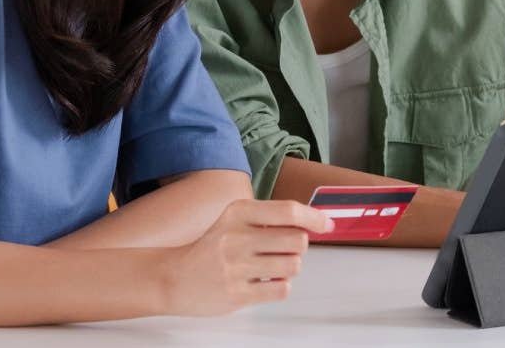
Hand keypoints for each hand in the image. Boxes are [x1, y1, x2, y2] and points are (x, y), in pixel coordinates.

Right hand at [158, 199, 333, 315]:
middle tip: (287, 248)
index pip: (288, 211)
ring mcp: (236, 267)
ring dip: (290, 266)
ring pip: (293, 265)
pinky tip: (265, 280)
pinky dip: (281, 284)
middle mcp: (237, 237)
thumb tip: (313, 222)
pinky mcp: (237, 294)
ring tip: (273, 265)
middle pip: (297, 240)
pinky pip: (281, 289)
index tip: (328, 224)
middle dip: (299, 246)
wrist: (176, 277)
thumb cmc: (214, 246)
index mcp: (239, 212)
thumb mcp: (236, 220)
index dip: (314, 217)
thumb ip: (270, 219)